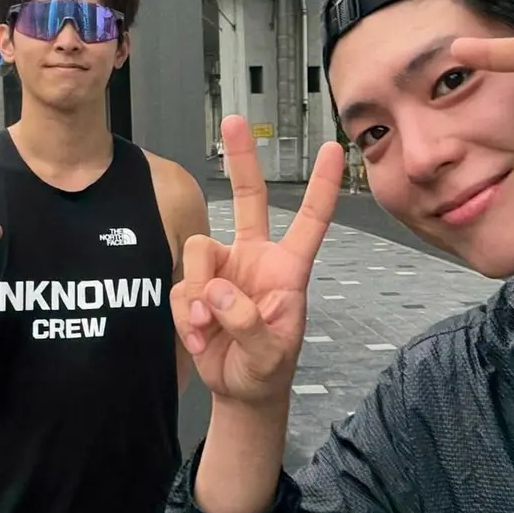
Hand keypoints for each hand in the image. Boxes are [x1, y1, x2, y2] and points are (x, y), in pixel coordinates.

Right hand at [171, 115, 343, 407]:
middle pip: (249, 199)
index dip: (323, 185)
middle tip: (235, 122)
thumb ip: (248, 321)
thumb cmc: (267, 369)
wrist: (238, 390)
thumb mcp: (270, 353)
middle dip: (241, 159)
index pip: (310, 220)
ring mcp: (222, 271)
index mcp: (287, 269)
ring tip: (204, 327)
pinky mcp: (194, 288)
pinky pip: (180, 287)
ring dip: (196, 291)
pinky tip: (197, 335)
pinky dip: (184, 313)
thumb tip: (216, 291)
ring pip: (198, 250)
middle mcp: (254, 259)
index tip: (333, 149)